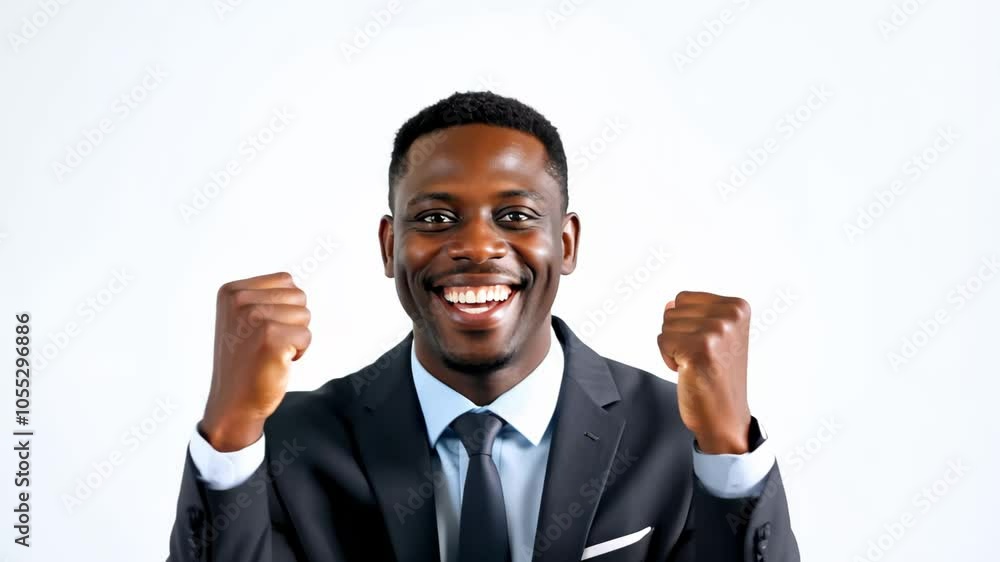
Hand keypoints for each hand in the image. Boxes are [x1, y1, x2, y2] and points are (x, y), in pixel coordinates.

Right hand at [200, 272, 310, 451]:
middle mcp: (240, 300)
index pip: (285, 280)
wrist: (233, 401)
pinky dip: (299, 352)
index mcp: (232, 291)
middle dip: (292, 322)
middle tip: (268, 343)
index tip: (262, 329)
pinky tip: (276, 362)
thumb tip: (295, 279)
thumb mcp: (243, 317)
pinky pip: (307, 336)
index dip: (284, 307)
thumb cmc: (245, 360)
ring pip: (305, 315)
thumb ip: (265, 295)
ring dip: (296, 336)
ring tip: (271, 351)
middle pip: (298, 296)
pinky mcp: (271, 338)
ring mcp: (254, 318)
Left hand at [656, 291, 751, 453]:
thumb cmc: (717, 376)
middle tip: (701, 357)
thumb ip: (693, 314)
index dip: (686, 324)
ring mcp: (716, 332)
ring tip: (696, 364)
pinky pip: (662, 341)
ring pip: (666, 326)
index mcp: (738, 307)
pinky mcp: (699, 349)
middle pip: (673, 310)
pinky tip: (689, 371)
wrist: (725, 415)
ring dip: (674, 348)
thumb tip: (669, 304)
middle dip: (678, 335)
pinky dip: (669, 359)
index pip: (684, 298)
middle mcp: (730, 316)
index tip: (706, 345)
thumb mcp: (714, 336)